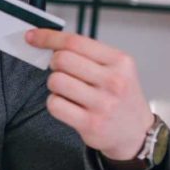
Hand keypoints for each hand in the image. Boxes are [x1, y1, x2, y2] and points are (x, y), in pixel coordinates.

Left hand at [25, 29, 153, 160]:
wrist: (136, 133)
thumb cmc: (121, 97)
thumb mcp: (116, 69)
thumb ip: (87, 54)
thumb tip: (49, 42)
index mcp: (120, 61)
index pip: (74, 41)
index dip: (48, 37)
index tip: (32, 36)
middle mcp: (113, 81)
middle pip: (62, 59)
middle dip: (54, 63)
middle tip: (61, 71)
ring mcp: (102, 103)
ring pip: (55, 81)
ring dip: (54, 85)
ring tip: (68, 91)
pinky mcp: (90, 123)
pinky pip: (54, 104)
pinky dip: (55, 103)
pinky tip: (68, 105)